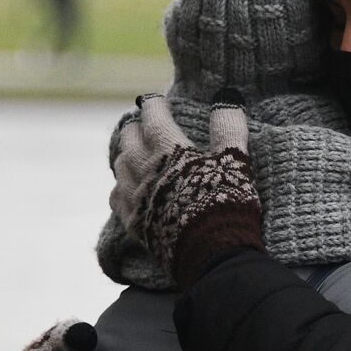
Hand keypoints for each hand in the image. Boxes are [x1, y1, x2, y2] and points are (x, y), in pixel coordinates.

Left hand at [110, 93, 263, 287]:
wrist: (212, 254)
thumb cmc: (226, 203)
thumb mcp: (235, 161)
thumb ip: (228, 127)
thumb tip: (228, 97)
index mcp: (168, 149)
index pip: (154, 116)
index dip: (155, 105)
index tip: (156, 99)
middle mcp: (143, 168)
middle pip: (130, 137)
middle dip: (137, 126)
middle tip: (146, 123)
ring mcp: (134, 196)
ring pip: (119, 164)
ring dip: (126, 152)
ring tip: (135, 150)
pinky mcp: (132, 221)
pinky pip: (115, 196)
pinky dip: (120, 185)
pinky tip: (127, 187)